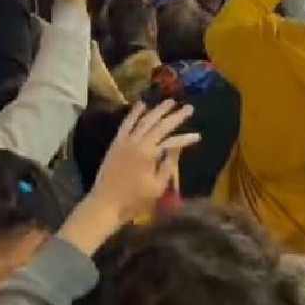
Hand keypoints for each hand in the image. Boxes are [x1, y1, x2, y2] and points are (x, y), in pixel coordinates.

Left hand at [87, 100, 198, 224]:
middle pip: (158, 124)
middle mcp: (136, 141)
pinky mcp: (116, 142)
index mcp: (148, 153)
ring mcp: (124, 140)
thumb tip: (178, 145)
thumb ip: (169, 163)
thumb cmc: (135, 199)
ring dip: (156, 110)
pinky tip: (141, 105)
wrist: (106, 203)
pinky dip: (134, 113)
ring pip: (143, 120)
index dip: (186, 138)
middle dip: (174, 116)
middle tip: (188, 108)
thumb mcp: (158, 185)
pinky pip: (126, 123)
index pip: (171, 140)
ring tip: (169, 102)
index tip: (199, 135)